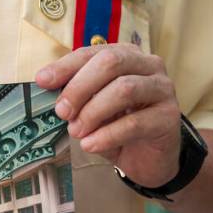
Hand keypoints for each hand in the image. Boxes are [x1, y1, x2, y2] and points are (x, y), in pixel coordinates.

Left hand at [37, 44, 181, 188]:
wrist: (148, 160)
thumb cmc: (118, 128)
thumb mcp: (92, 108)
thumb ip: (76, 95)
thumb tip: (46, 85)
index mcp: (127, 56)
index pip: (93, 53)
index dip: (66, 66)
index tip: (42, 81)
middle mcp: (149, 66)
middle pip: (111, 62)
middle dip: (80, 87)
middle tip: (62, 112)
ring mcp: (163, 89)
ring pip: (124, 89)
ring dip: (93, 112)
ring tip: (76, 132)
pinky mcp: (169, 117)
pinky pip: (134, 122)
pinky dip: (107, 135)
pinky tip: (90, 145)